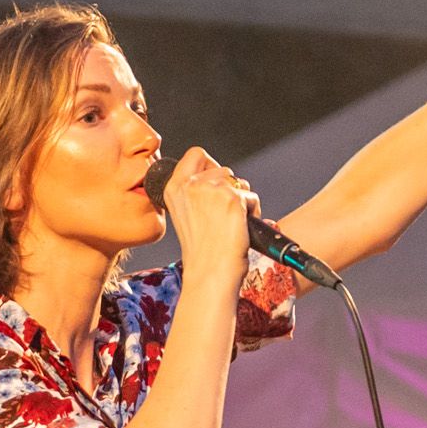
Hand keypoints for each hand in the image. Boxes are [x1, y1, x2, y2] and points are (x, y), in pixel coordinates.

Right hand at [165, 146, 260, 295]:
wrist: (210, 273)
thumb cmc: (202, 251)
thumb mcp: (186, 215)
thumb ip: (195, 192)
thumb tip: (218, 177)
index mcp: (174, 188)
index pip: (196, 154)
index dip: (210, 166)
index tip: (214, 185)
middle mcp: (190, 185)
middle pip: (223, 168)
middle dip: (230, 188)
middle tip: (223, 214)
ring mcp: (211, 190)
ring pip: (239, 183)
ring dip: (242, 200)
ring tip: (231, 224)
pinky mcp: (232, 198)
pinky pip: (252, 197)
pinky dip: (252, 211)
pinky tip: (240, 228)